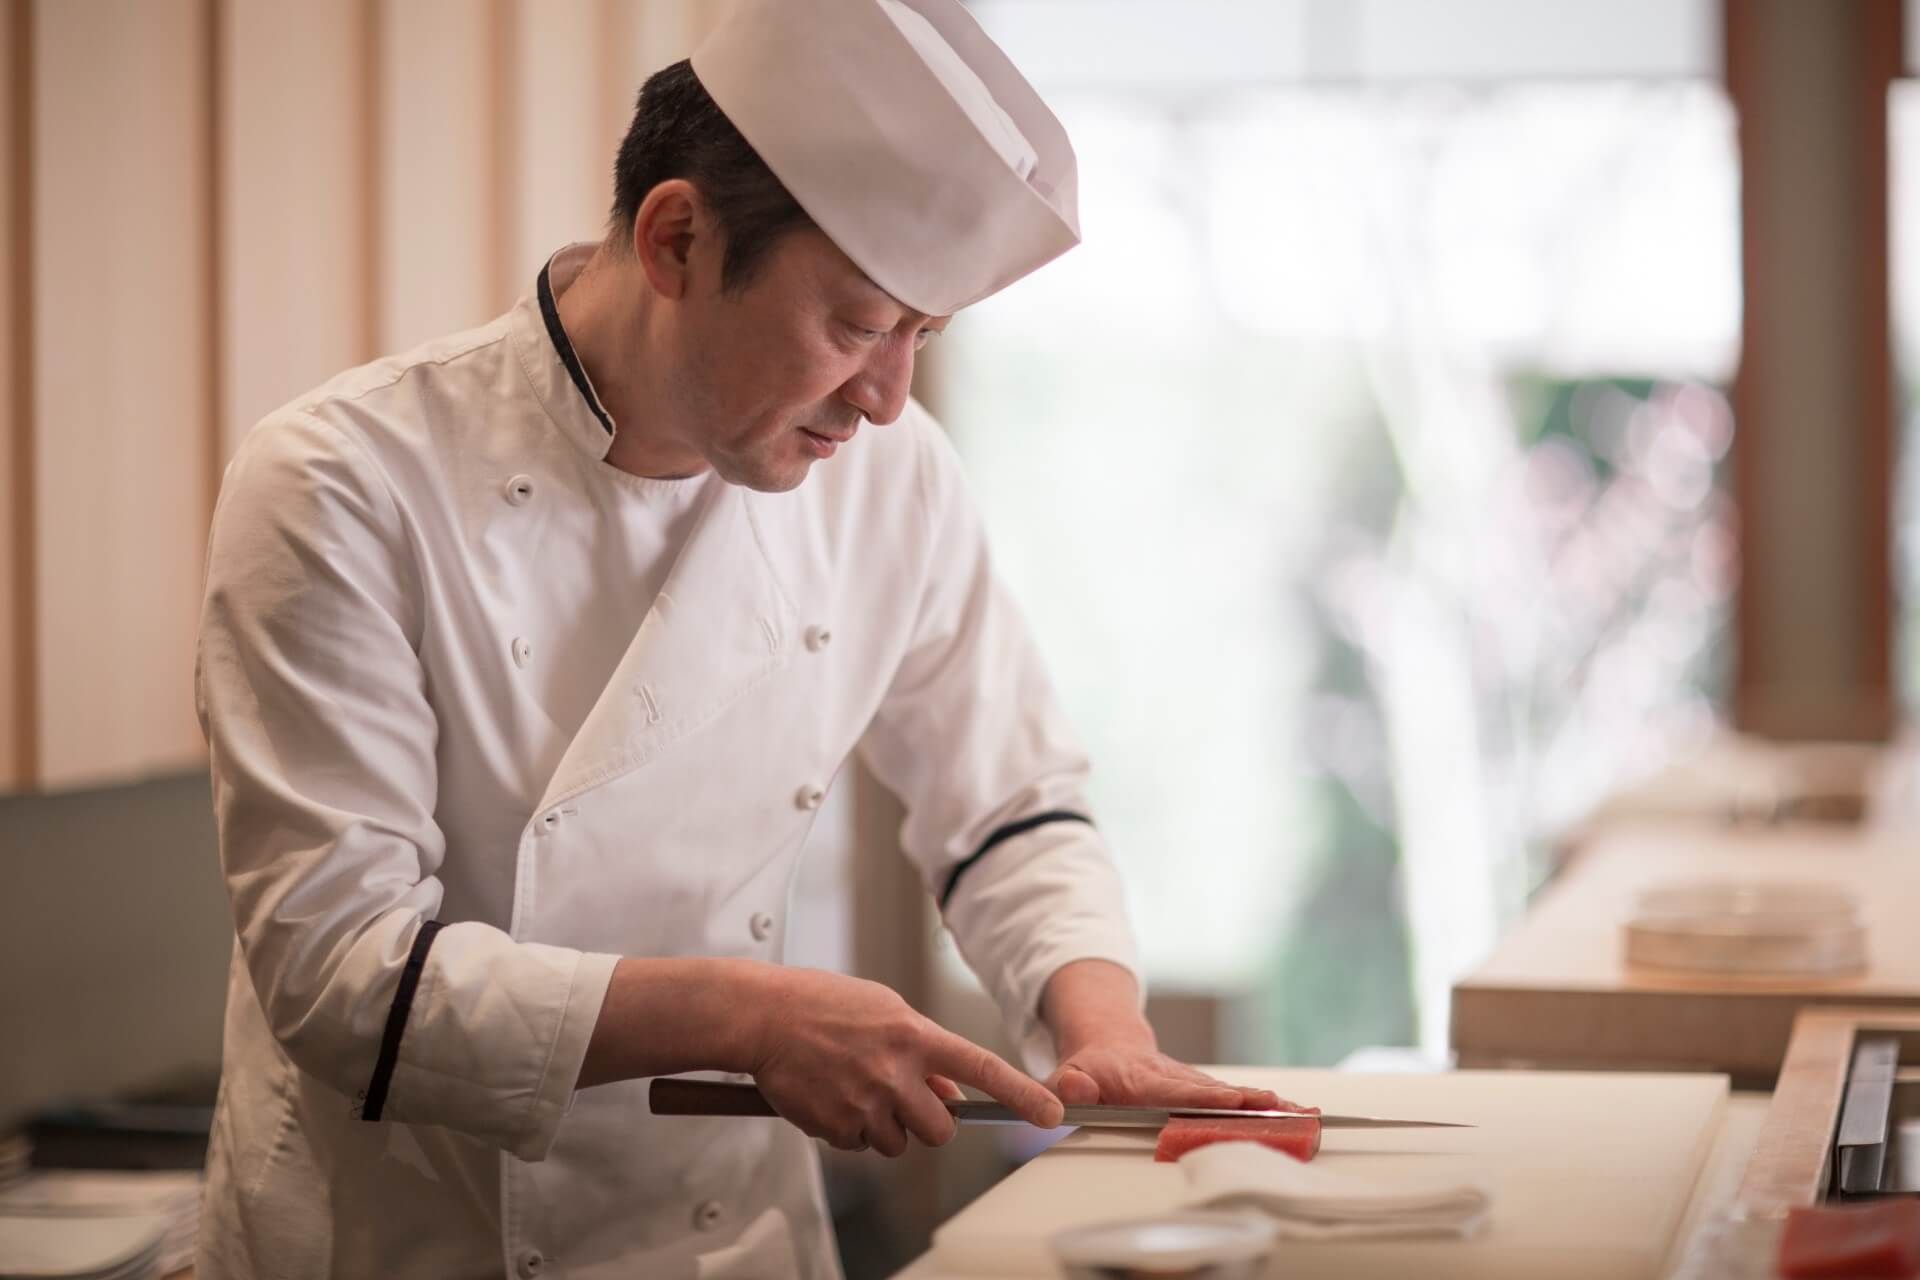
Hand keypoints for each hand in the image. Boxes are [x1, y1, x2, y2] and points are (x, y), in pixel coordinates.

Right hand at [744, 967, 1063, 1156]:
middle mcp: (896, 1072)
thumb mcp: (885, 1011)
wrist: (765, 1017)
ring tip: (855, 1089)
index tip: (1051, 1113)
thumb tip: (950, 1091)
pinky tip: (832, 1096)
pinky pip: (860, 1146)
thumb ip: (923, 1050)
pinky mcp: (838, 1127)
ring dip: (886, 1128)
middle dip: (927, 1122)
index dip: (1020, 1094)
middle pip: (940, 1130)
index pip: (981, 1068)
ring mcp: (867, 1103)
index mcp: (915, 1036)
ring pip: (900, 1144)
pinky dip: (850, 1130)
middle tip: (899, 1097)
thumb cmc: (824, 1005)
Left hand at [1045, 1042, 1295, 1112]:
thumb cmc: (1087, 1071)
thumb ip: (1067, 1086)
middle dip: (1255, 1103)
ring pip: (1235, 1095)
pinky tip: (1300, 1116)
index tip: (1236, 1101)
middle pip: (1220, 1093)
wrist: (1107, 1044)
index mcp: (1145, 1080)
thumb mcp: (1066, 1076)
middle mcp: (1176, 1078)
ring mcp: (1193, 1083)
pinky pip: (1238, 1100)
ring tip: (1307, 1117)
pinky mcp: (1204, 1090)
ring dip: (1271, 1106)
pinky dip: (1269, 1108)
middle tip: (1289, 1111)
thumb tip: (1075, 1089)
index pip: (1180, 1091)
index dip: (1208, 1098)